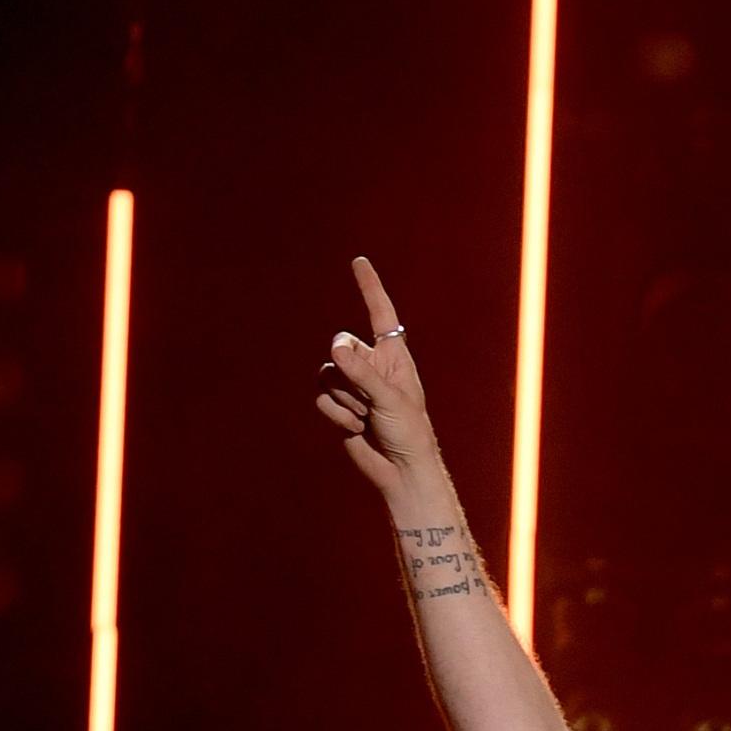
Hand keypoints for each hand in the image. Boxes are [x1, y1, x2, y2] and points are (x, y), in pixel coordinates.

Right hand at [312, 257, 438, 494]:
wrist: (400, 468)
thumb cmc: (409, 431)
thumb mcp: (390, 398)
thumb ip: (362, 372)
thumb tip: (336, 347)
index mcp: (394, 356)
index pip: (380, 313)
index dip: (369, 287)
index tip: (359, 261)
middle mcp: (372, 364)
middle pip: (340, 346)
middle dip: (350, 374)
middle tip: (371, 401)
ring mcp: (353, 383)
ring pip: (327, 373)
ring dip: (345, 400)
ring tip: (368, 418)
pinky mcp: (339, 404)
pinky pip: (321, 398)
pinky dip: (336, 415)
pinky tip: (356, 429)